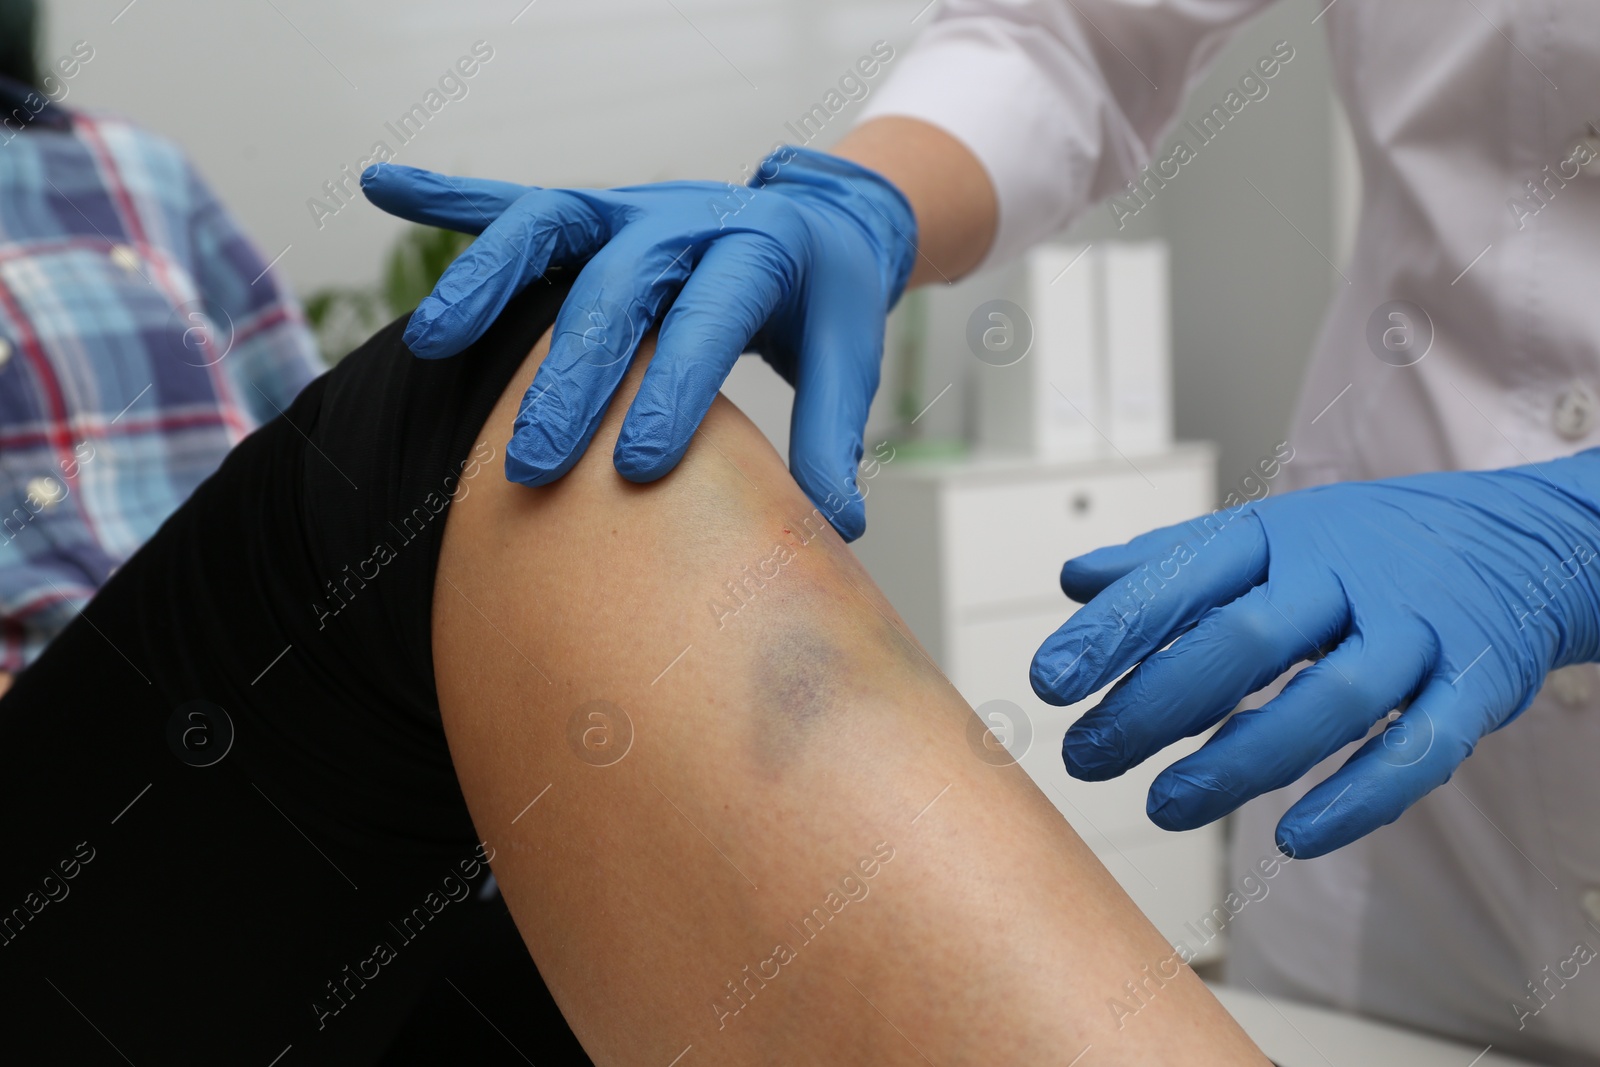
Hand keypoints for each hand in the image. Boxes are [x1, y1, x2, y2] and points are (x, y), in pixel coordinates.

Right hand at [359, 148, 916, 539]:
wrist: (816, 219)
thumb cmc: (822, 298)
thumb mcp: (847, 356)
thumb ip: (832, 435)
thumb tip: (834, 528)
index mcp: (760, 250)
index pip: (710, 318)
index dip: (674, 389)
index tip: (639, 468)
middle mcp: (687, 219)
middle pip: (618, 289)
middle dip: (570, 376)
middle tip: (534, 464)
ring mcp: (630, 209)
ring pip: (548, 228)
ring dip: (486, 279)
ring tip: (430, 344)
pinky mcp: (593, 210)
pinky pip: (512, 197)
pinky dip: (444, 192)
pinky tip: (380, 186)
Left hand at [1028, 454, 1599, 856]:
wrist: (1525, 541)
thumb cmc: (1366, 548)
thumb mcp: (1266, 535)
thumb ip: (1169, 563)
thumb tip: (1074, 578)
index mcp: (1278, 536)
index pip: (1184, 575)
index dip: (1113, 628)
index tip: (1050, 680)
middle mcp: (1343, 577)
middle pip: (1244, 639)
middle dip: (1155, 704)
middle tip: (1086, 756)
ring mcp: (1412, 631)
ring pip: (1328, 700)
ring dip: (1240, 761)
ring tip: (1163, 805)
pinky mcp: (1473, 686)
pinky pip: (1419, 749)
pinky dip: (1358, 798)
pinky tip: (1293, 839)